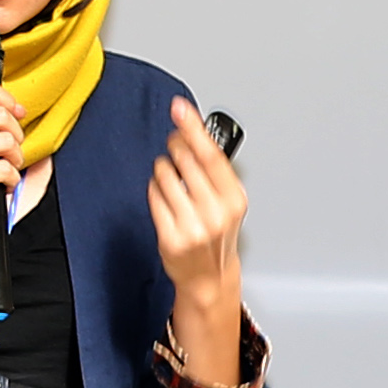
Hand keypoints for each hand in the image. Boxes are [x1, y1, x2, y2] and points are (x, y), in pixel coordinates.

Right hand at [0, 78, 25, 301]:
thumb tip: (18, 110)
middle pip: (0, 116)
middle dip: (15, 135)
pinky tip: (1, 185)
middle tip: (9, 152)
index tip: (16, 113)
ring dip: (15, 159)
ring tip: (4, 169)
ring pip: (6, 141)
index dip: (6, 99)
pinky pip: (5, 169)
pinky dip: (11, 180)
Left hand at [150, 95, 249, 372]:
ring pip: (165, 175)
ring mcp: (193, 226)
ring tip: (169, 179)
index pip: (211, 154)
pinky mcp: (171, 237)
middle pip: (186, 159)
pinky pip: (153, 196)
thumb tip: (192, 132)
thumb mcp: (227, 201)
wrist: (209, 278)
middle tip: (174, 147)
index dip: (193, 127)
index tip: (180, 108)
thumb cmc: (217, 235)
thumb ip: (214, 170)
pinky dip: (154, 190)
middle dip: (175, 147)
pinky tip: (163, 197)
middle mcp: (216, 213)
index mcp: (234, 199)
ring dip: (162, 170)